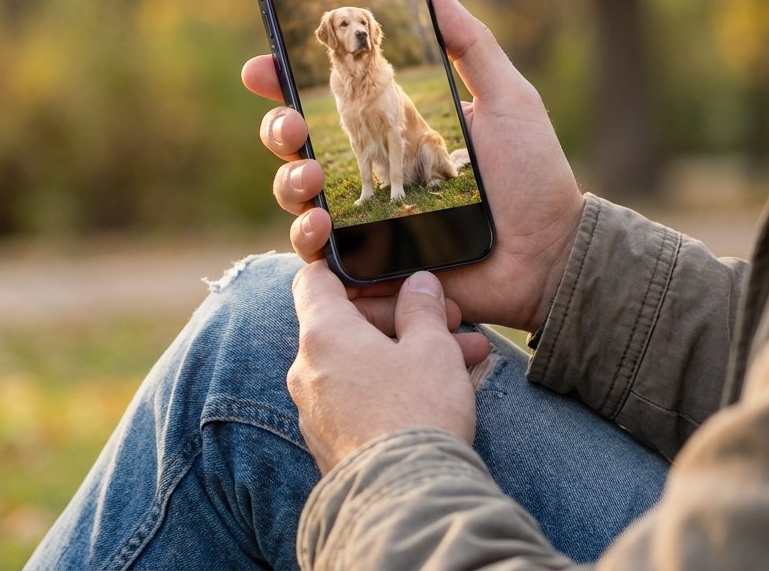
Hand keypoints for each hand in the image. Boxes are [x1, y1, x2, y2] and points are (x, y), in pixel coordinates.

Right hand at [242, 0, 583, 332]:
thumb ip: (472, 46)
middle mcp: (371, 170)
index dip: (286, 81)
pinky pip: (316, 257)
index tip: (264, 66)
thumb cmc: (534, 177)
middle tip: (291, 124)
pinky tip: (322, 224)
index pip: (327, 100)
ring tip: (309, 174)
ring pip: (296, 197)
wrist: (551, 255)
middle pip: (295, 146)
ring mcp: (365, 221)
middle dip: (277, 128)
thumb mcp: (507, 102)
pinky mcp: (369, 267)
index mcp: (393, 128)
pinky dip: (307, 238)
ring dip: (289, 180)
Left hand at [289, 263, 483, 473]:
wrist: (407, 500)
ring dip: (403, 353)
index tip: (383, 272)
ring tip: (462, 356)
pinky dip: (389, 386)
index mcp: (323, 334)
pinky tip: (436, 392)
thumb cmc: (417, 412)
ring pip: (358, 363)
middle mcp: (307, 370)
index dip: (346, 268)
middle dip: (398, 317)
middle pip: (344, 323)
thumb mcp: (432, 347)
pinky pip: (357, 398)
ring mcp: (314, 410)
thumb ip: (422, 308)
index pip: (314, 280)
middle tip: (448, 319)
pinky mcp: (328, 442)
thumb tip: (418, 284)